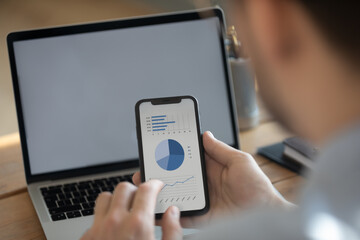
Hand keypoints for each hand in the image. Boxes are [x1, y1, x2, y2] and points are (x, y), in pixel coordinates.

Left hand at [81, 180, 181, 239]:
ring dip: (116, 200)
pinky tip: (111, 231)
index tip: (157, 185)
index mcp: (138, 225)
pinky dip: (103, 218)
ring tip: (124, 211)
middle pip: (123, 188)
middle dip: (135, 190)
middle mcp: (115, 222)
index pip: (146, 189)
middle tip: (142, 200)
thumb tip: (173, 213)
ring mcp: (96, 230)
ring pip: (104, 198)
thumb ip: (173, 232)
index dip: (154, 183)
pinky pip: (93, 218)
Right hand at [132, 131, 290, 227]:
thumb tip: (206, 135)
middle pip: (179, 175)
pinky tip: (157, 208)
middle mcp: (206, 183)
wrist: (265, 217)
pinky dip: (169, 213)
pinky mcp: (201, 217)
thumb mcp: (240, 162)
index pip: (190, 157)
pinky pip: (182, 215)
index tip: (160, 146)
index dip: (176, 151)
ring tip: (146, 186)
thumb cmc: (258, 189)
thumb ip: (221, 150)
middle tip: (146, 167)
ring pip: (177, 193)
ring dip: (162, 190)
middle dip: (162, 171)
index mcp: (214, 168)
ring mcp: (202, 200)